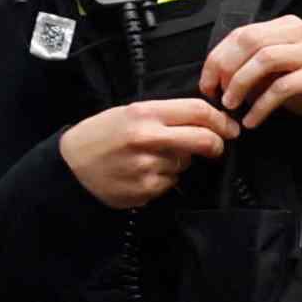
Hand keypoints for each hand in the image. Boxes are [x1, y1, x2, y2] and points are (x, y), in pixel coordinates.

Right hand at [60, 96, 231, 208]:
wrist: (71, 165)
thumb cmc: (102, 134)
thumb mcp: (129, 112)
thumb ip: (166, 114)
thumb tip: (206, 120)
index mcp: (145, 113)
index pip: (198, 111)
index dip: (221, 119)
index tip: (229, 126)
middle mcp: (148, 138)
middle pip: (204, 139)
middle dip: (217, 143)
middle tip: (217, 146)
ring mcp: (148, 167)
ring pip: (186, 163)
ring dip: (180, 161)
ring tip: (152, 157)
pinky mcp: (146, 190)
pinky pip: (171, 182)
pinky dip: (165, 178)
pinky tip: (143, 172)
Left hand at [201, 14, 301, 132]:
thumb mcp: (283, 71)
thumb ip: (256, 69)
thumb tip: (220, 79)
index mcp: (287, 26)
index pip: (242, 33)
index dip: (218, 57)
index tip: (206, 82)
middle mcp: (300, 32)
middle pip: (250, 41)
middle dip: (225, 68)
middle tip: (216, 94)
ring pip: (265, 59)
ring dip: (241, 84)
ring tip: (231, 105)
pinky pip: (284, 87)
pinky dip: (263, 105)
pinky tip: (253, 120)